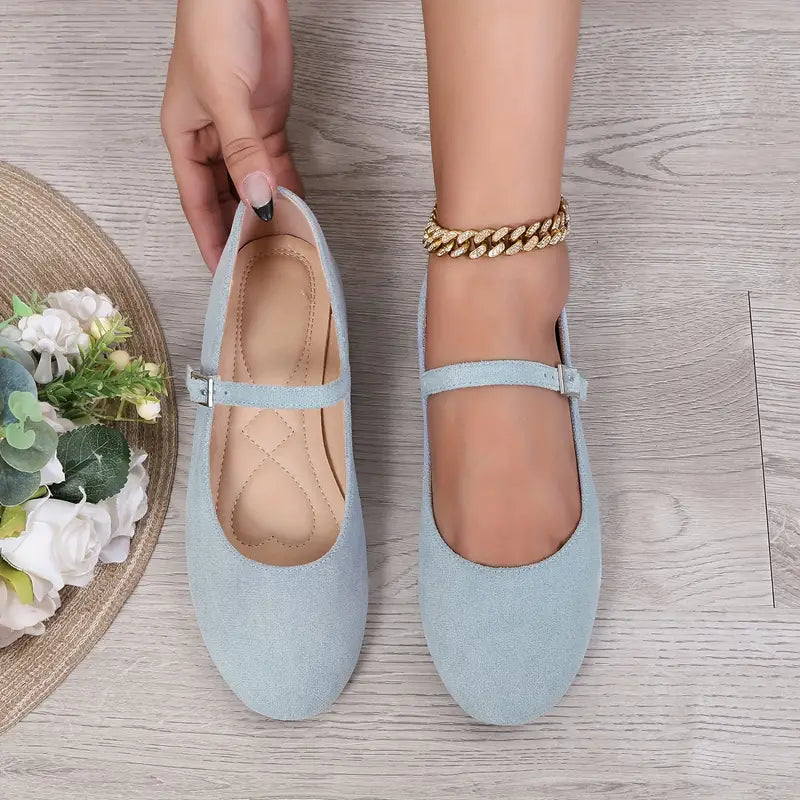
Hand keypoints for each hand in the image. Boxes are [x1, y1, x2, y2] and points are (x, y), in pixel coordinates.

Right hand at [161, 0, 301, 269]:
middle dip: (241, 231)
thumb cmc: (213, 28)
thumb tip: (259, 196)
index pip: (197, 202)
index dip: (209, 238)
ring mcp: (241, 134)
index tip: (223, 272)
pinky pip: (277, 165)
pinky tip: (300, 210)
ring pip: (254, 185)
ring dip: (269, 211)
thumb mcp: (225, 95)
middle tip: (262, 266)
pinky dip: (288, 187)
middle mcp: (211, 143)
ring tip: (285, 246)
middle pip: (227, 199)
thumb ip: (242, 149)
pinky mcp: (267, 123)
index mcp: (184, 139)